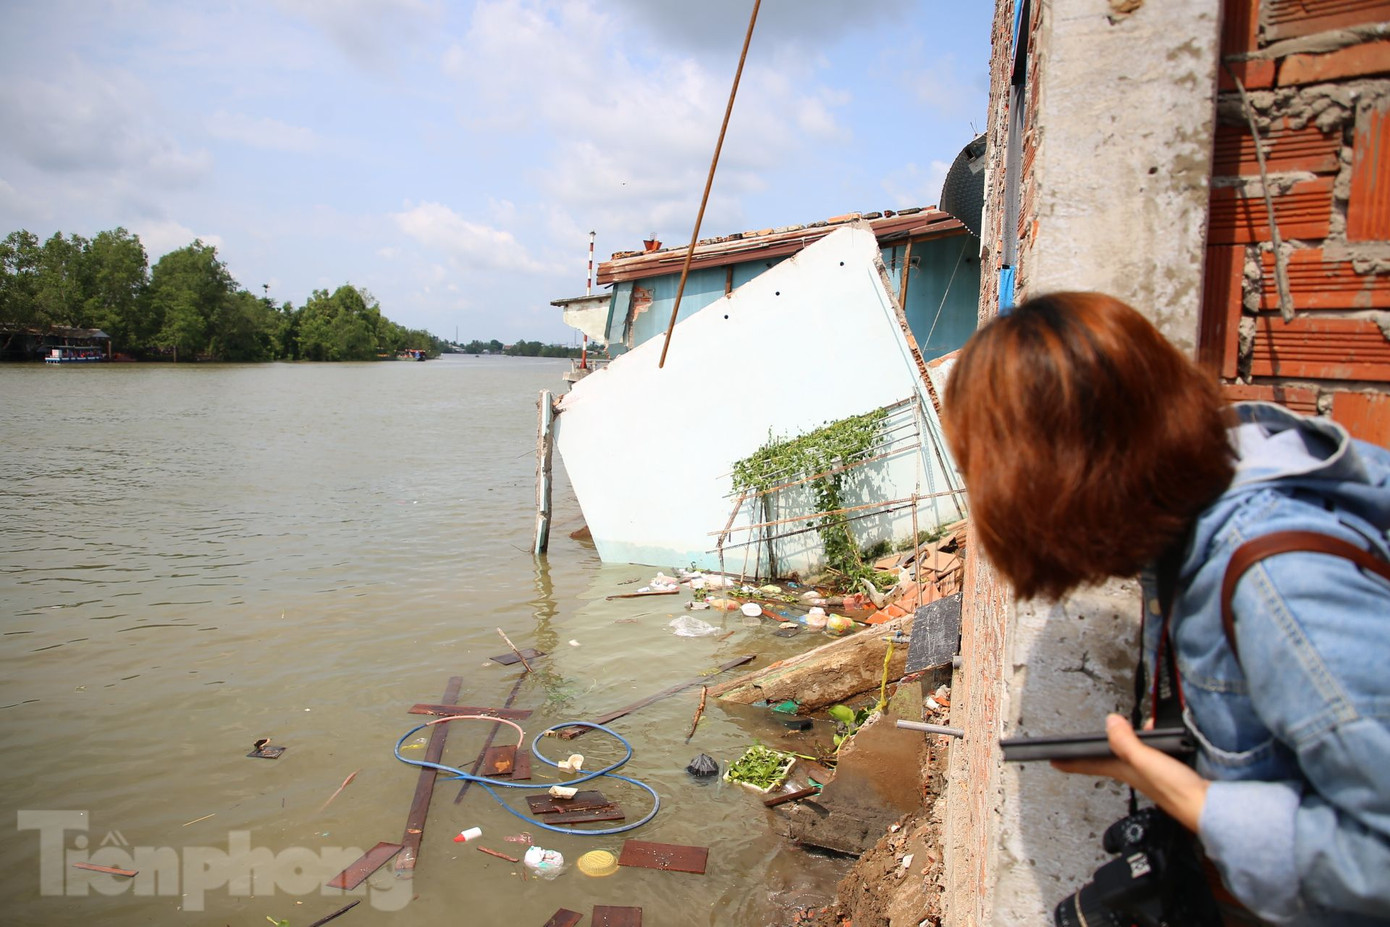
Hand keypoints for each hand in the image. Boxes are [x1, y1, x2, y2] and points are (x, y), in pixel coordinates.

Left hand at [1052, 714, 1209, 832]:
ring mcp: (1151, 773)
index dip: (1070, 760)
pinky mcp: (1168, 772)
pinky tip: (1158, 734)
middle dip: (1095, 748)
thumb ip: (1127, 743)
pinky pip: (1152, 752)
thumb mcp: (1146, 762)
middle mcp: (1134, 772)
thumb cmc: (1177, 791)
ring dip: (1125, 740)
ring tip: (1120, 728)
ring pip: (1131, 752)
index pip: (1090, 764)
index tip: (1051, 759)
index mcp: (1124, 770)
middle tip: (1080, 745)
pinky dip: (1151, 741)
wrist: (1209, 808)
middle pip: (1109, 756)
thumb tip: (1110, 722)